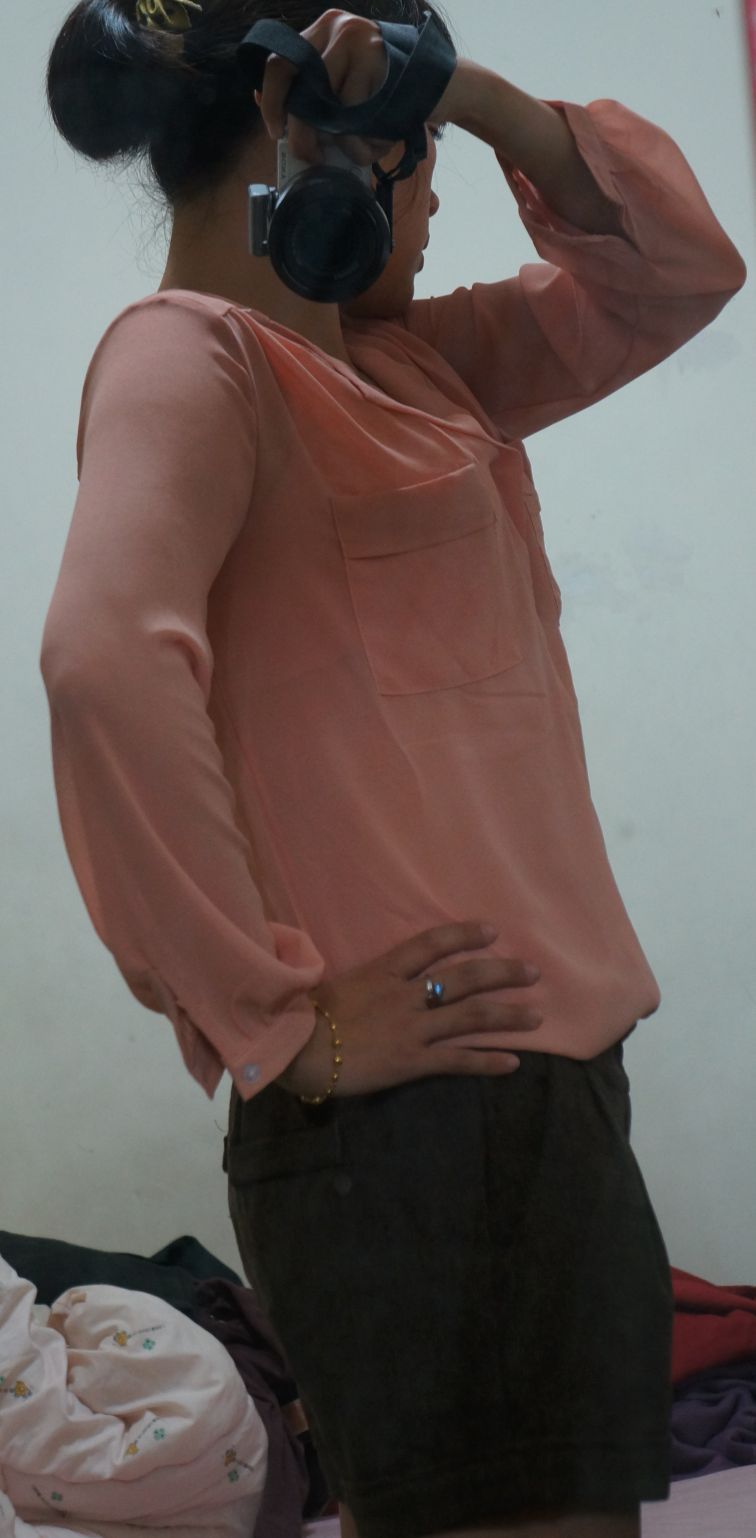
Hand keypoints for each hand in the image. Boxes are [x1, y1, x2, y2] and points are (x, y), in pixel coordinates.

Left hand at [254, 8, 402, 167]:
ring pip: (327, 110)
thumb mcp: (348, 87)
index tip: (276, 131)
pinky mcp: (376, 60)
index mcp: (323, 31)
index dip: (271, 101)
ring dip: (341, 142)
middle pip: (299, 89)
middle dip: (301, 134)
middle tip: (312, 156)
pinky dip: (362, 144)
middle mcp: (337, 29)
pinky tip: (379, 141)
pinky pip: (354, 119)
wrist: (444, 84)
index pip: (280, 63)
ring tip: (360, 147)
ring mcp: (357, 40)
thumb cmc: (388, 94)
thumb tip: (276, 117)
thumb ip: (316, 95)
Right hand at [277, 922, 543, 1098]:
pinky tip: (512, 1062)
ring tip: (537, 1016)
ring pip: (470, 1016)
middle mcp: (405, 995)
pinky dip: (487, 1061)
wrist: (295, 1047)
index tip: (492, 931)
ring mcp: (411, 1028)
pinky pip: (457, 1059)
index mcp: (385, 971)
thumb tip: (377, 973)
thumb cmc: (306, 1013)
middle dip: (502, 973)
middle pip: (464, 977)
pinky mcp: (411, 1061)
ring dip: (508, 1015)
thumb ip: (365, 977)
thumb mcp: (337, 982)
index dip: (464, 934)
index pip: (432, 944)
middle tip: (532, 971)